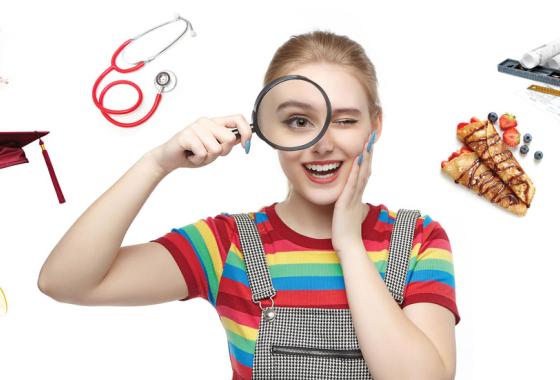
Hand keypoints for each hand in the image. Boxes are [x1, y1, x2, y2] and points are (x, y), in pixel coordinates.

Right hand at [148, 114, 252, 173]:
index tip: (245, 146)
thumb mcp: (214, 149)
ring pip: (216, 149)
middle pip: (229, 138)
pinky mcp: (186, 135)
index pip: (238, 119)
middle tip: (209, 153)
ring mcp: (196, 127)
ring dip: (207, 158)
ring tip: (197, 154)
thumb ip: (226, 143)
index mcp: (215, 123)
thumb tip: (241, 138)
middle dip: (222, 152)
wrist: (169, 159)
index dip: (246, 132)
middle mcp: (206, 122)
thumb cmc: (192, 153)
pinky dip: (198, 160)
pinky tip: (190, 156)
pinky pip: (202, 153)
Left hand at [331, 129, 376, 253]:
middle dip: (369, 153)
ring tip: (367, 143)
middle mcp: (357, 194)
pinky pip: (352, 183)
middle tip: (372, 137)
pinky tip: (356, 160)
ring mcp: (353, 198)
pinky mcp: (346, 202)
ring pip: (361, 174)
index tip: (369, 145)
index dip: (367, 159)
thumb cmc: (345, 232)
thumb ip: (348, 204)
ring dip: (365, 158)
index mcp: (357, 196)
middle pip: (366, 170)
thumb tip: (347, 199)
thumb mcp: (347, 214)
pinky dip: (355, 171)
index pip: (364, 174)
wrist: (349, 246)